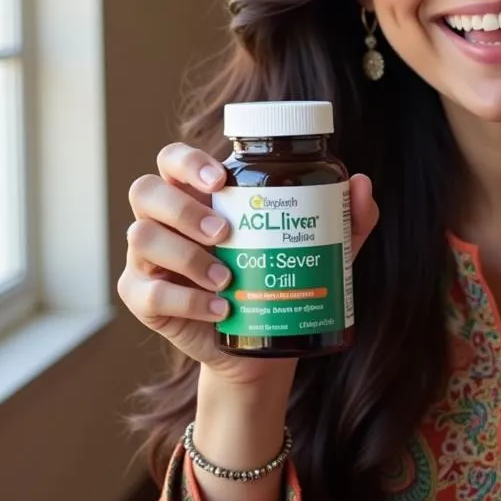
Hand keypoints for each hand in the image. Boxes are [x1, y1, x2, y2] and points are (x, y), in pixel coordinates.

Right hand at [117, 142, 378, 391]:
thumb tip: (361, 183)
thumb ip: (345, 217)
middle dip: (183, 208)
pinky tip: (221, 308)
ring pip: (140, 237)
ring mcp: (147, 258)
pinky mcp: (142, 299)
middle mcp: (165, 219)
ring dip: (185, 256)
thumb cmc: (283, 275)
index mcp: (198, 194)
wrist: (265, 341)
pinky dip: (185, 300)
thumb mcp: (320, 247)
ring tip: (227, 277)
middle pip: (146, 190)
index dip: (188, 161)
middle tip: (225, 233)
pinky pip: (146, 292)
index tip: (221, 178)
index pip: (173, 160)